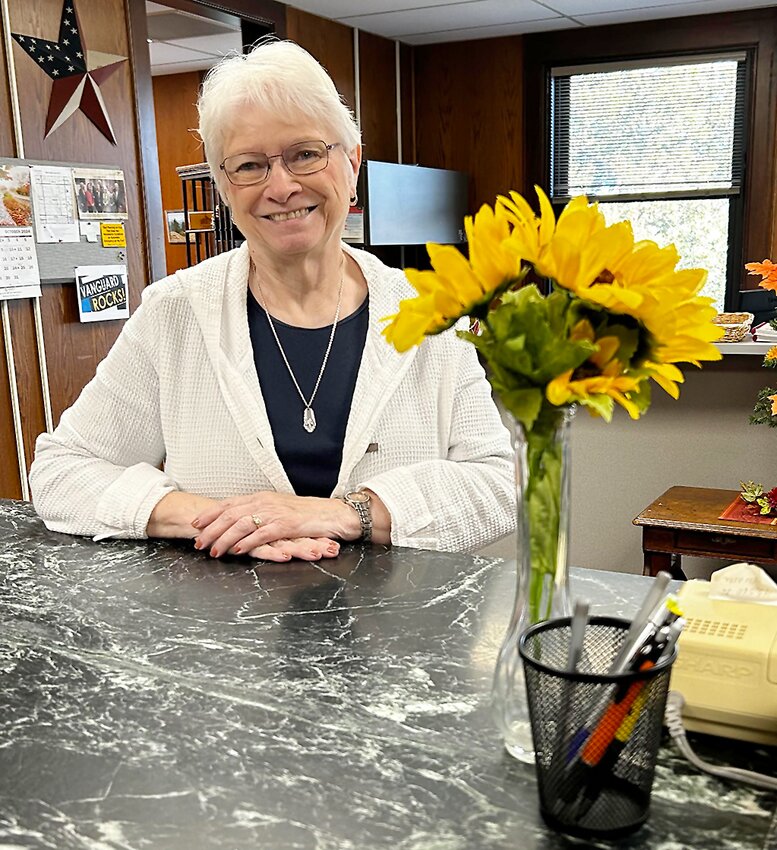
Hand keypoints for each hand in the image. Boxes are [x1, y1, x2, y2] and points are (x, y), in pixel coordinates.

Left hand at [191, 491, 360, 557]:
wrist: (333, 514)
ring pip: (241, 524)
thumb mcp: (280, 509)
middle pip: (230, 514)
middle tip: (197, 541)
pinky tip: (236, 550)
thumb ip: (261, 513)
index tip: (195, 523)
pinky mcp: (285, 525)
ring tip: (212, 551)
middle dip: (210, 529)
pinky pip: (260, 534)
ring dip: (224, 538)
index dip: (210, 513)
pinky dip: (246, 543)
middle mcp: (265, 503)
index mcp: (262, 498)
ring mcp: (275, 513)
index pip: (230, 504)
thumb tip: (243, 521)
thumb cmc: (309, 514)